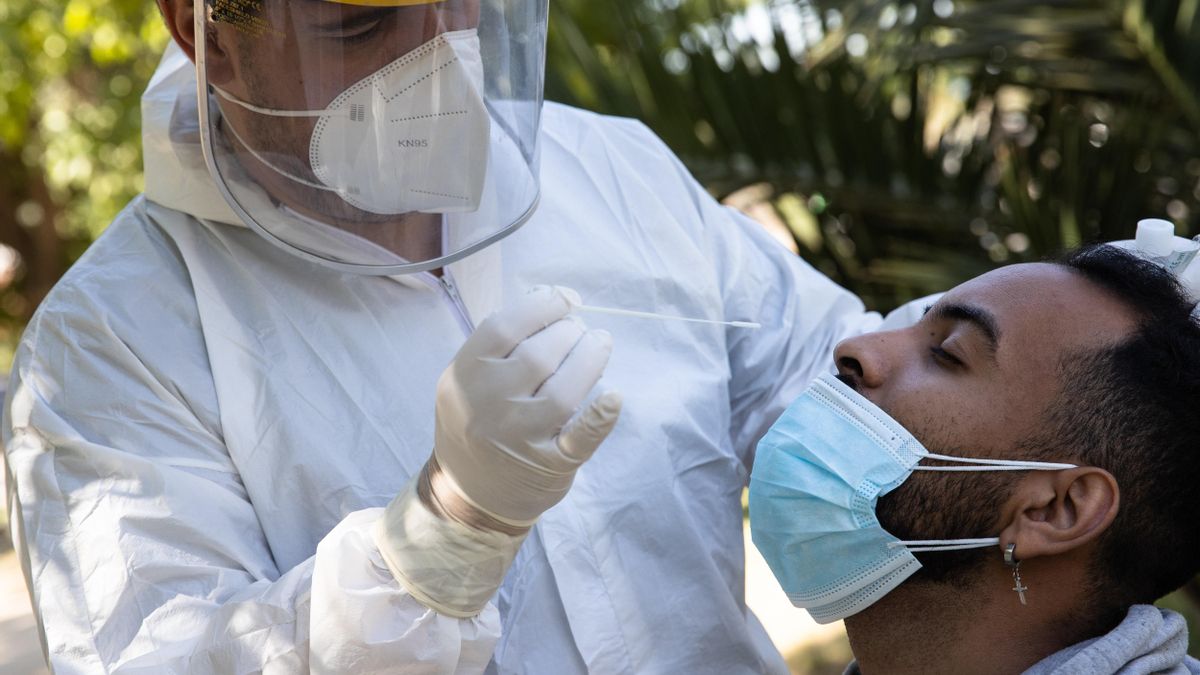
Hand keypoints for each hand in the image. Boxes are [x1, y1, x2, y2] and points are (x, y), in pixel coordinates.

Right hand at [432, 285, 622, 526]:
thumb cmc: (477, 422)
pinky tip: (614, 399)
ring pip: (563, 390)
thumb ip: (498, 344)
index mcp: (464, 375)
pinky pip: (578, 438)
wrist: (471, 493)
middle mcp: (488, 405)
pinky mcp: (549, 464)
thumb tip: (548, 300)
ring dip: (590, 358)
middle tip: (579, 330)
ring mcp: (518, 437)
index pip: (505, 326)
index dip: (542, 305)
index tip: (566, 299)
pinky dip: (599, 418)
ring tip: (599, 344)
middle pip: (539, 354)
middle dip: (569, 331)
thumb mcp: (468, 380)